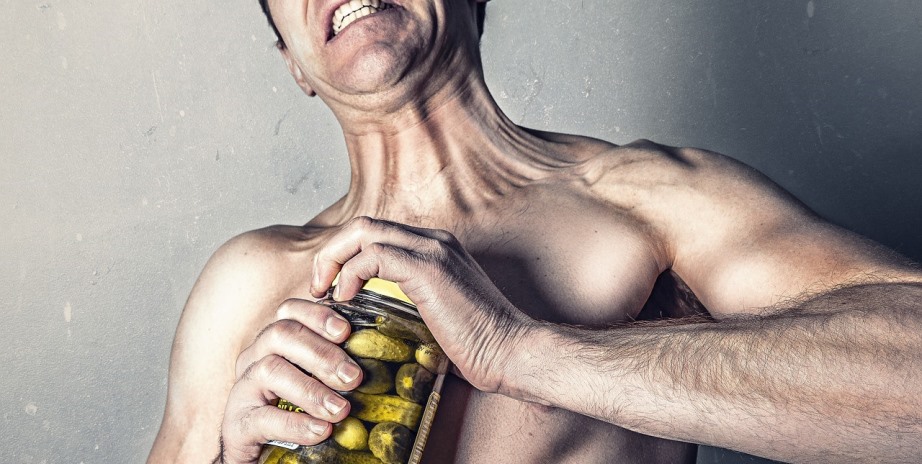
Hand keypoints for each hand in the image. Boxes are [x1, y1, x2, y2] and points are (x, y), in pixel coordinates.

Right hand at [216, 299, 363, 462]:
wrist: (263, 454)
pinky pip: (263, 417)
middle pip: (280, 335)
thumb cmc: (295, 409)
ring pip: (270, 371)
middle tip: (353, 377)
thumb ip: (333, 366)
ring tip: (340, 410)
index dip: (317, 315)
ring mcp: (243, 390)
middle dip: (321, 354)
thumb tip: (376, 358)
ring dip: (311, 390)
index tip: (345, 331)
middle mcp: (254, 358)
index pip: (289, 311)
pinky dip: (296, 423)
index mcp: (274, 343)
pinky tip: (321, 431)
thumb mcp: (314, 381)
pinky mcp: (237, 424)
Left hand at [309, 216, 534, 394]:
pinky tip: (347, 298)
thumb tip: (377, 317)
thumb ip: (410, 303)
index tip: (331, 288)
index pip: (376, 233)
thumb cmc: (479, 345)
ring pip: (363, 230)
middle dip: (331, 252)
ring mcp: (433, 250)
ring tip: (325, 291)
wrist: (511, 351)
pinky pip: (373, 254)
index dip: (345, 254)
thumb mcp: (437, 316)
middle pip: (364, 224)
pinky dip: (350, 272)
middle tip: (319, 287)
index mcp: (436, 248)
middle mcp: (434, 240)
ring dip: (334, 258)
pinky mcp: (429, 268)